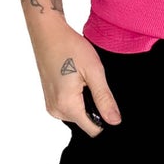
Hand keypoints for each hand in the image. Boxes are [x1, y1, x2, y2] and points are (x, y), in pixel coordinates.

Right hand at [31, 18, 120, 137]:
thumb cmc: (70, 47)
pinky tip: (79, 80)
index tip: (111, 104)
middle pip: (86, 122)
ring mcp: (51, 105)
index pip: (93, 130)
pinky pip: (70, 107)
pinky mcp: (50, 99)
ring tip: (87, 80)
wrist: (48, 33)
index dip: (107, 122)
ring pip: (78, 115)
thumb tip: (115, 121)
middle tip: (97, 85)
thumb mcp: (94, 71)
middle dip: (97, 109)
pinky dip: (78, 98)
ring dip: (87, 102)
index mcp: (67, 105)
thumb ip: (104, 98)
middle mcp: (56, 110)